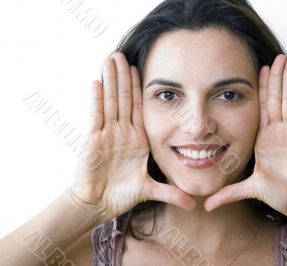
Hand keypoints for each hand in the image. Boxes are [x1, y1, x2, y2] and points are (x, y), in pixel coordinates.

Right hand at [71, 52, 195, 220]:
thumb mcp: (150, 189)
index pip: (138, 108)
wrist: (99, 205)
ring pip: (110, 101)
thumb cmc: (122, 195)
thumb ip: (171, 194)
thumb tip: (193, 204)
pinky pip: (96, 116)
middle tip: (123, 54)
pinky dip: (97, 99)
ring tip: (111, 58)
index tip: (141, 69)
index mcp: (137, 139)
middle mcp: (122, 133)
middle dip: (124, 76)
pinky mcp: (93, 140)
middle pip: (124, 98)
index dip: (139, 89)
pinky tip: (97, 81)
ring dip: (111, 80)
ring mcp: (107, 134)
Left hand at [204, 55, 286, 218]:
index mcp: (265, 139)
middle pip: (277, 99)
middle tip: (276, 57)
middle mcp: (279, 133)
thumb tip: (206, 205)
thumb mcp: (250, 189)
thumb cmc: (282, 196)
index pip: (262, 108)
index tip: (259, 70)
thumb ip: (229, 194)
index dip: (262, 88)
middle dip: (276, 77)